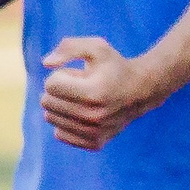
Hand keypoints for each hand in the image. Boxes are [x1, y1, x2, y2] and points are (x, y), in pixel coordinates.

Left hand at [40, 36, 162, 149]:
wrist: (142, 90)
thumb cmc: (115, 66)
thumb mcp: (97, 46)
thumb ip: (69, 47)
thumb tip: (46, 63)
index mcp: (94, 92)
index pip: (50, 85)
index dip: (61, 75)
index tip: (78, 74)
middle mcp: (94, 116)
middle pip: (47, 102)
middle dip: (59, 90)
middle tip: (80, 86)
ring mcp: (94, 132)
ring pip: (51, 118)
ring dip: (62, 105)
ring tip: (83, 99)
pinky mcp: (95, 143)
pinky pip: (59, 134)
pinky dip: (66, 122)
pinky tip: (82, 114)